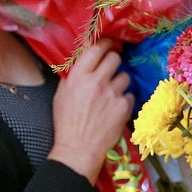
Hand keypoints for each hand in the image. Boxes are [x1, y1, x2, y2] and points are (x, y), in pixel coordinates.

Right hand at [47, 40, 134, 180]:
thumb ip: (73, 76)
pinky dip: (124, 99)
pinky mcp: (124, 106)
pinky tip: (115, 108)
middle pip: (114, 58)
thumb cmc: (66, 122)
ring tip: (112, 93)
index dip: (105, 43)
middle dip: (114, 61)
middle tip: (111, 68)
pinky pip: (130, 95)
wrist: (79, 148)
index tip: (110, 43)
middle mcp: (96, 81)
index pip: (96, 49)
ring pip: (125, 76)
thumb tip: (83, 62)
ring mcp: (113, 93)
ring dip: (120, 81)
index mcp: (78, 76)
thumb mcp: (61, 95)